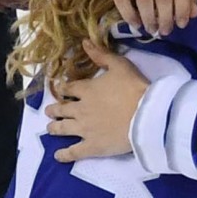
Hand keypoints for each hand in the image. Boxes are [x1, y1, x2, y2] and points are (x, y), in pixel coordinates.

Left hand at [45, 43, 149, 161]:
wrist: (146, 115)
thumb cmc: (134, 88)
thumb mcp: (119, 65)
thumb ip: (100, 54)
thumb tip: (84, 41)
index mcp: (86, 90)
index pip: (68, 88)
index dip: (63, 88)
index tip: (61, 89)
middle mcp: (80, 109)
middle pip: (61, 109)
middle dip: (54, 109)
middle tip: (51, 111)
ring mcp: (84, 129)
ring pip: (62, 129)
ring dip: (54, 127)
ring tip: (50, 128)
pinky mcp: (91, 147)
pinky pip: (72, 152)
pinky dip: (63, 154)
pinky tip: (58, 155)